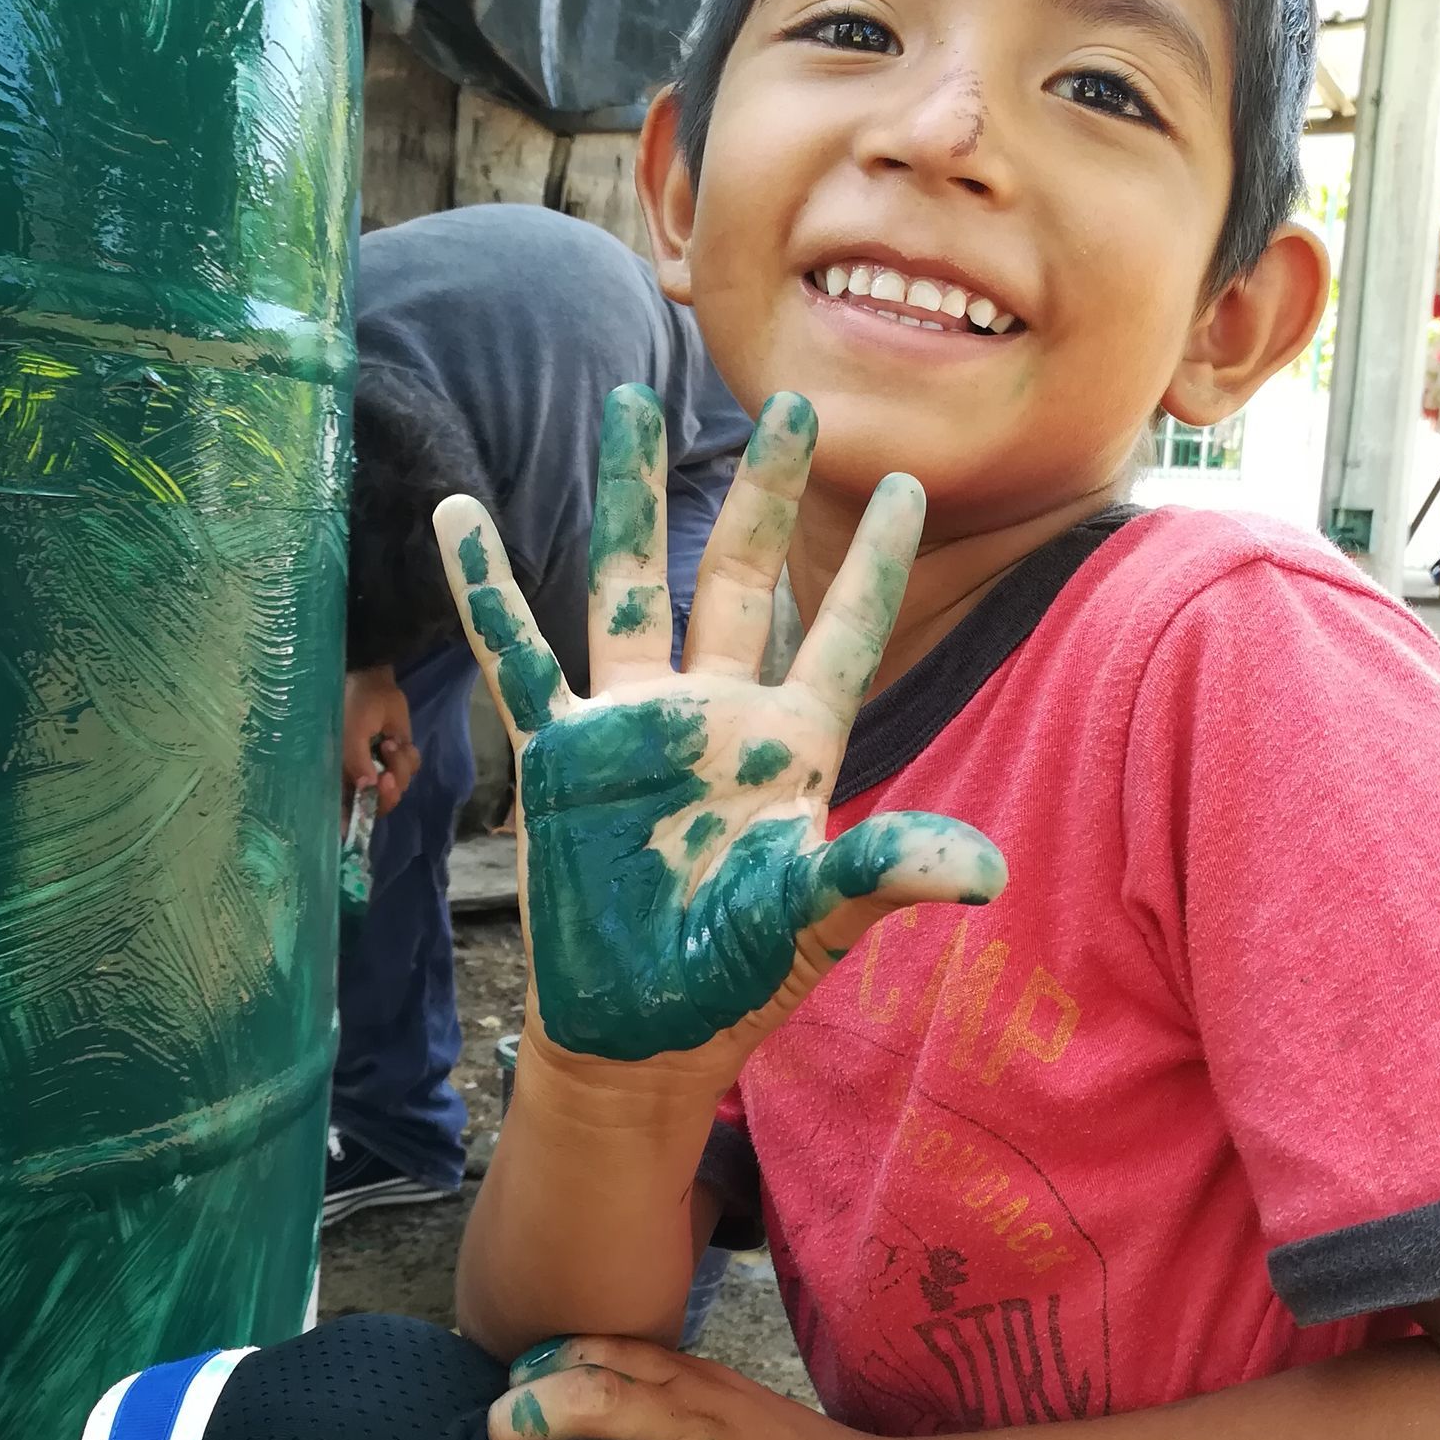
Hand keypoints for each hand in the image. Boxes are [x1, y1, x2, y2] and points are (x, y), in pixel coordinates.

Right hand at [342, 665, 419, 814]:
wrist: (374, 684)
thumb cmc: (352, 709)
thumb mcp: (350, 736)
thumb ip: (357, 764)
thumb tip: (368, 788)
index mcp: (340, 778)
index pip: (347, 812)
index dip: (355, 823)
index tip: (364, 821)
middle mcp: (361, 780)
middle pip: (379, 807)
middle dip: (387, 794)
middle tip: (388, 777)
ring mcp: (383, 771)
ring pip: (399, 789)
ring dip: (399, 766)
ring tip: (389, 743)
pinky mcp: (401, 760)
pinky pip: (412, 771)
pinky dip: (409, 757)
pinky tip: (397, 740)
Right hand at [433, 385, 1004, 1073]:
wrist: (636, 1038)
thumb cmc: (734, 987)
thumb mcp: (813, 922)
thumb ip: (880, 874)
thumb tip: (982, 870)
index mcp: (792, 745)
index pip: (846, 631)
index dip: (877, 560)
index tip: (909, 481)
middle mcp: (716, 715)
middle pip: (744, 576)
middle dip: (766, 491)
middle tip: (795, 400)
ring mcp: (634, 727)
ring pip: (634, 585)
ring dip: (632, 497)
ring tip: (629, 403)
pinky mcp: (557, 755)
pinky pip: (518, 655)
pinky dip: (487, 589)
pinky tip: (456, 518)